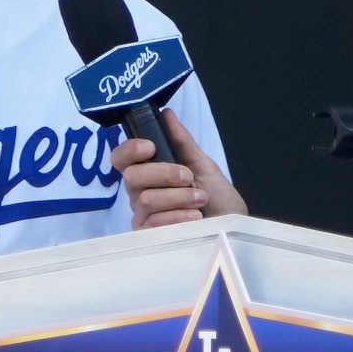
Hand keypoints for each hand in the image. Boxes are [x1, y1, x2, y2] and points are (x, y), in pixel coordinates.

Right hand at [114, 113, 246, 228]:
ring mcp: (142, 216)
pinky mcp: (148, 237)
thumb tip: (166, 114)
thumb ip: (182, 142)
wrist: (231, 227)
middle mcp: (140, 192)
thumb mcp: (203, 165)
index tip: (150, 147)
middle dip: (163, 173)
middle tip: (188, 177)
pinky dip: (177, 216)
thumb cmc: (217, 198)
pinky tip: (194, 217)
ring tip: (200, 199)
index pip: (122, 158)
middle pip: (132, 177)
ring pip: (144, 200)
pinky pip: (152, 223)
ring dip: (178, 197)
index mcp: (149, 171)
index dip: (129, 150)